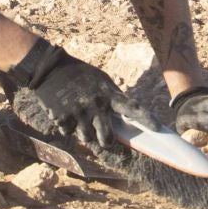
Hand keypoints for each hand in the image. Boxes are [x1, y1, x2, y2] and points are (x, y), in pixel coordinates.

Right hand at [0, 39, 152, 150]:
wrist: (49, 67)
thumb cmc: (78, 74)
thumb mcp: (99, 80)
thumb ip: (110, 97)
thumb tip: (122, 115)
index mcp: (107, 93)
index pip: (132, 108)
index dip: (146, 120)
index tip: (158, 129)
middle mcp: (95, 104)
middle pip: (106, 137)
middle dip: (105, 141)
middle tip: (104, 139)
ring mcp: (78, 112)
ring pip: (86, 138)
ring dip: (84, 133)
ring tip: (79, 120)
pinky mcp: (62, 117)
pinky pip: (68, 132)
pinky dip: (67, 127)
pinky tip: (64, 113)